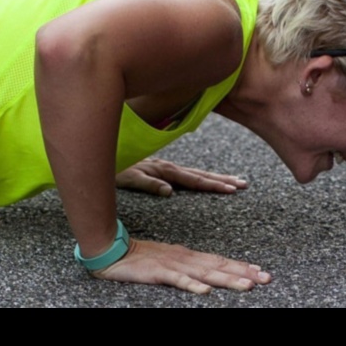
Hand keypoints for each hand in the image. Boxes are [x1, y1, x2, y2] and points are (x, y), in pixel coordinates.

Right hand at [92, 238, 272, 293]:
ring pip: (206, 274)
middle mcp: (186, 259)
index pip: (221, 261)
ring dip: (228, 279)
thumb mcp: (171, 261)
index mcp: (190, 256)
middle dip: (245, 272)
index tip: (262, 272)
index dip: (242, 266)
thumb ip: (190, 267)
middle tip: (266, 279)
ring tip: (247, 286)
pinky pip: (178, 281)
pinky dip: (192, 285)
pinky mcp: (158, 273)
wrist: (113, 251)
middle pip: (220, 267)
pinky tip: (205, 292)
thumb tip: (210, 275)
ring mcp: (173, 265)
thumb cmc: (142, 258)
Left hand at [116, 158, 247, 195]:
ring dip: (216, 177)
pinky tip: (209, 179)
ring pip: (196, 173)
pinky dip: (202, 176)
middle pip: (201, 174)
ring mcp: (166, 166)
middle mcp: (168, 167)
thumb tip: (170, 192)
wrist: (102, 153)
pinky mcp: (162, 168)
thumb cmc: (113, 168)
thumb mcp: (128, 178)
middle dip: (223, 180)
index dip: (213, 185)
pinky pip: (187, 173)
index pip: (194, 179)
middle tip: (244, 184)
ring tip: (234, 181)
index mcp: (164, 169)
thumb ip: (148, 183)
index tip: (232, 189)